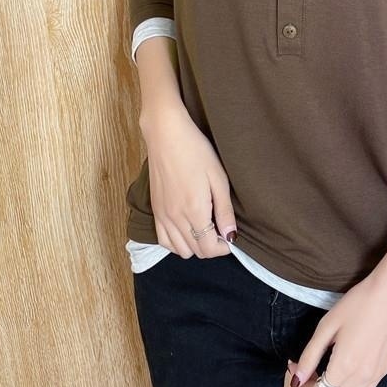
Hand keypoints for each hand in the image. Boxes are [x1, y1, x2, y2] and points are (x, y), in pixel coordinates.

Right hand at [140, 106, 236, 258]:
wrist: (166, 135)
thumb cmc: (196, 151)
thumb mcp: (218, 178)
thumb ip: (224, 210)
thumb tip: (231, 235)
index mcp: (194, 211)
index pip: (209, 248)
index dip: (224, 247)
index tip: (231, 236)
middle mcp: (175, 218)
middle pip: (196, 251)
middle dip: (212, 246)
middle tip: (221, 230)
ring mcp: (162, 215)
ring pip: (179, 250)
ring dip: (195, 245)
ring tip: (205, 228)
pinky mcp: (155, 210)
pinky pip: (163, 240)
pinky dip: (176, 242)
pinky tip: (187, 228)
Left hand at [281, 271, 386, 386]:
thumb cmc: (357, 304)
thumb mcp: (327, 326)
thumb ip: (310, 356)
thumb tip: (296, 379)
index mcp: (345, 367)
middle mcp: (362, 378)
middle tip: (299, 367)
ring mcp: (375, 376)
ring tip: (317, 368)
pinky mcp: (383, 370)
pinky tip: (339, 369)